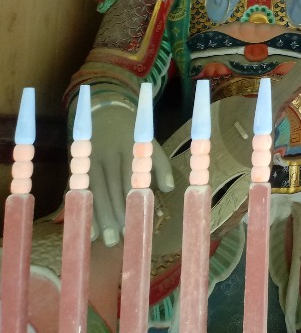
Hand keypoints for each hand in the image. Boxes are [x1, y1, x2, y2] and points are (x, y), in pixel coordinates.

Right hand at [87, 105, 174, 245]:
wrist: (106, 111)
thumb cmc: (135, 135)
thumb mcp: (151, 144)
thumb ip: (161, 165)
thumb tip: (168, 188)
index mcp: (129, 149)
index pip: (130, 180)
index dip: (132, 202)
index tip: (137, 223)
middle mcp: (108, 155)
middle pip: (110, 190)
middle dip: (114, 216)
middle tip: (118, 241)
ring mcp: (90, 160)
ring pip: (94, 193)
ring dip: (99, 217)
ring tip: (105, 241)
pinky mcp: (78, 166)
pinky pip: (81, 191)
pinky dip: (85, 208)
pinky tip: (87, 227)